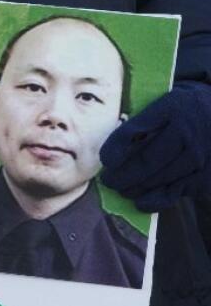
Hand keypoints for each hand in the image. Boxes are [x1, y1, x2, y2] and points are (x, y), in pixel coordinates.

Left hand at [100, 81, 210, 211]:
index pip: (136, 130)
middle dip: (120, 176)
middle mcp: (188, 133)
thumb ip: (140, 122)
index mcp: (173, 109)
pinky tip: (141, 201)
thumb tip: (111, 154)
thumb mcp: (164, 104)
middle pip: (146, 163)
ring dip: (134, 189)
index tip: (105, 160)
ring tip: (122, 189)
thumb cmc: (184, 112)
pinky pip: (174, 193)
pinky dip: (154, 199)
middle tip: (108, 180)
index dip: (116, 147)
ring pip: (158, 180)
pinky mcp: (206, 177)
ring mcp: (200, 157)